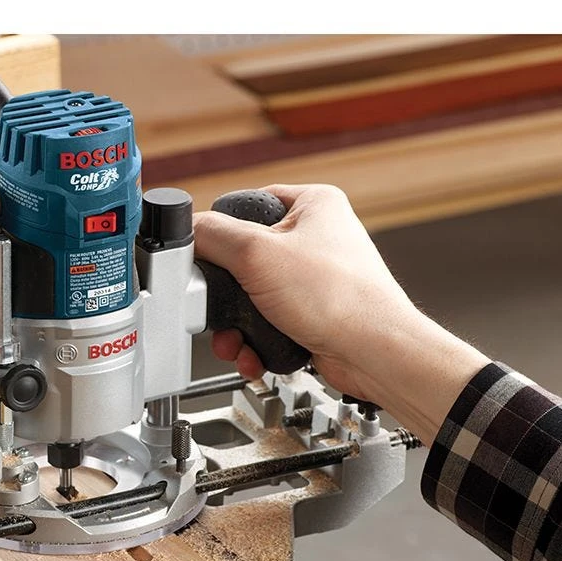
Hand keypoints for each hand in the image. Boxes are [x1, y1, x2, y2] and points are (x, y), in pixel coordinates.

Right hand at [193, 184, 488, 444]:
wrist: (374, 355)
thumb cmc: (341, 300)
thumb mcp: (258, 254)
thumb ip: (213, 235)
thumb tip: (187, 231)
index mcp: (313, 205)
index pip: (246, 205)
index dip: (220, 232)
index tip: (206, 255)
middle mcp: (315, 238)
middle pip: (242, 260)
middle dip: (224, 295)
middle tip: (217, 308)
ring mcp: (313, 280)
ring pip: (250, 298)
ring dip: (235, 326)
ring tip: (236, 341)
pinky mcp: (309, 315)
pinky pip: (266, 324)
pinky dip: (255, 342)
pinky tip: (254, 354)